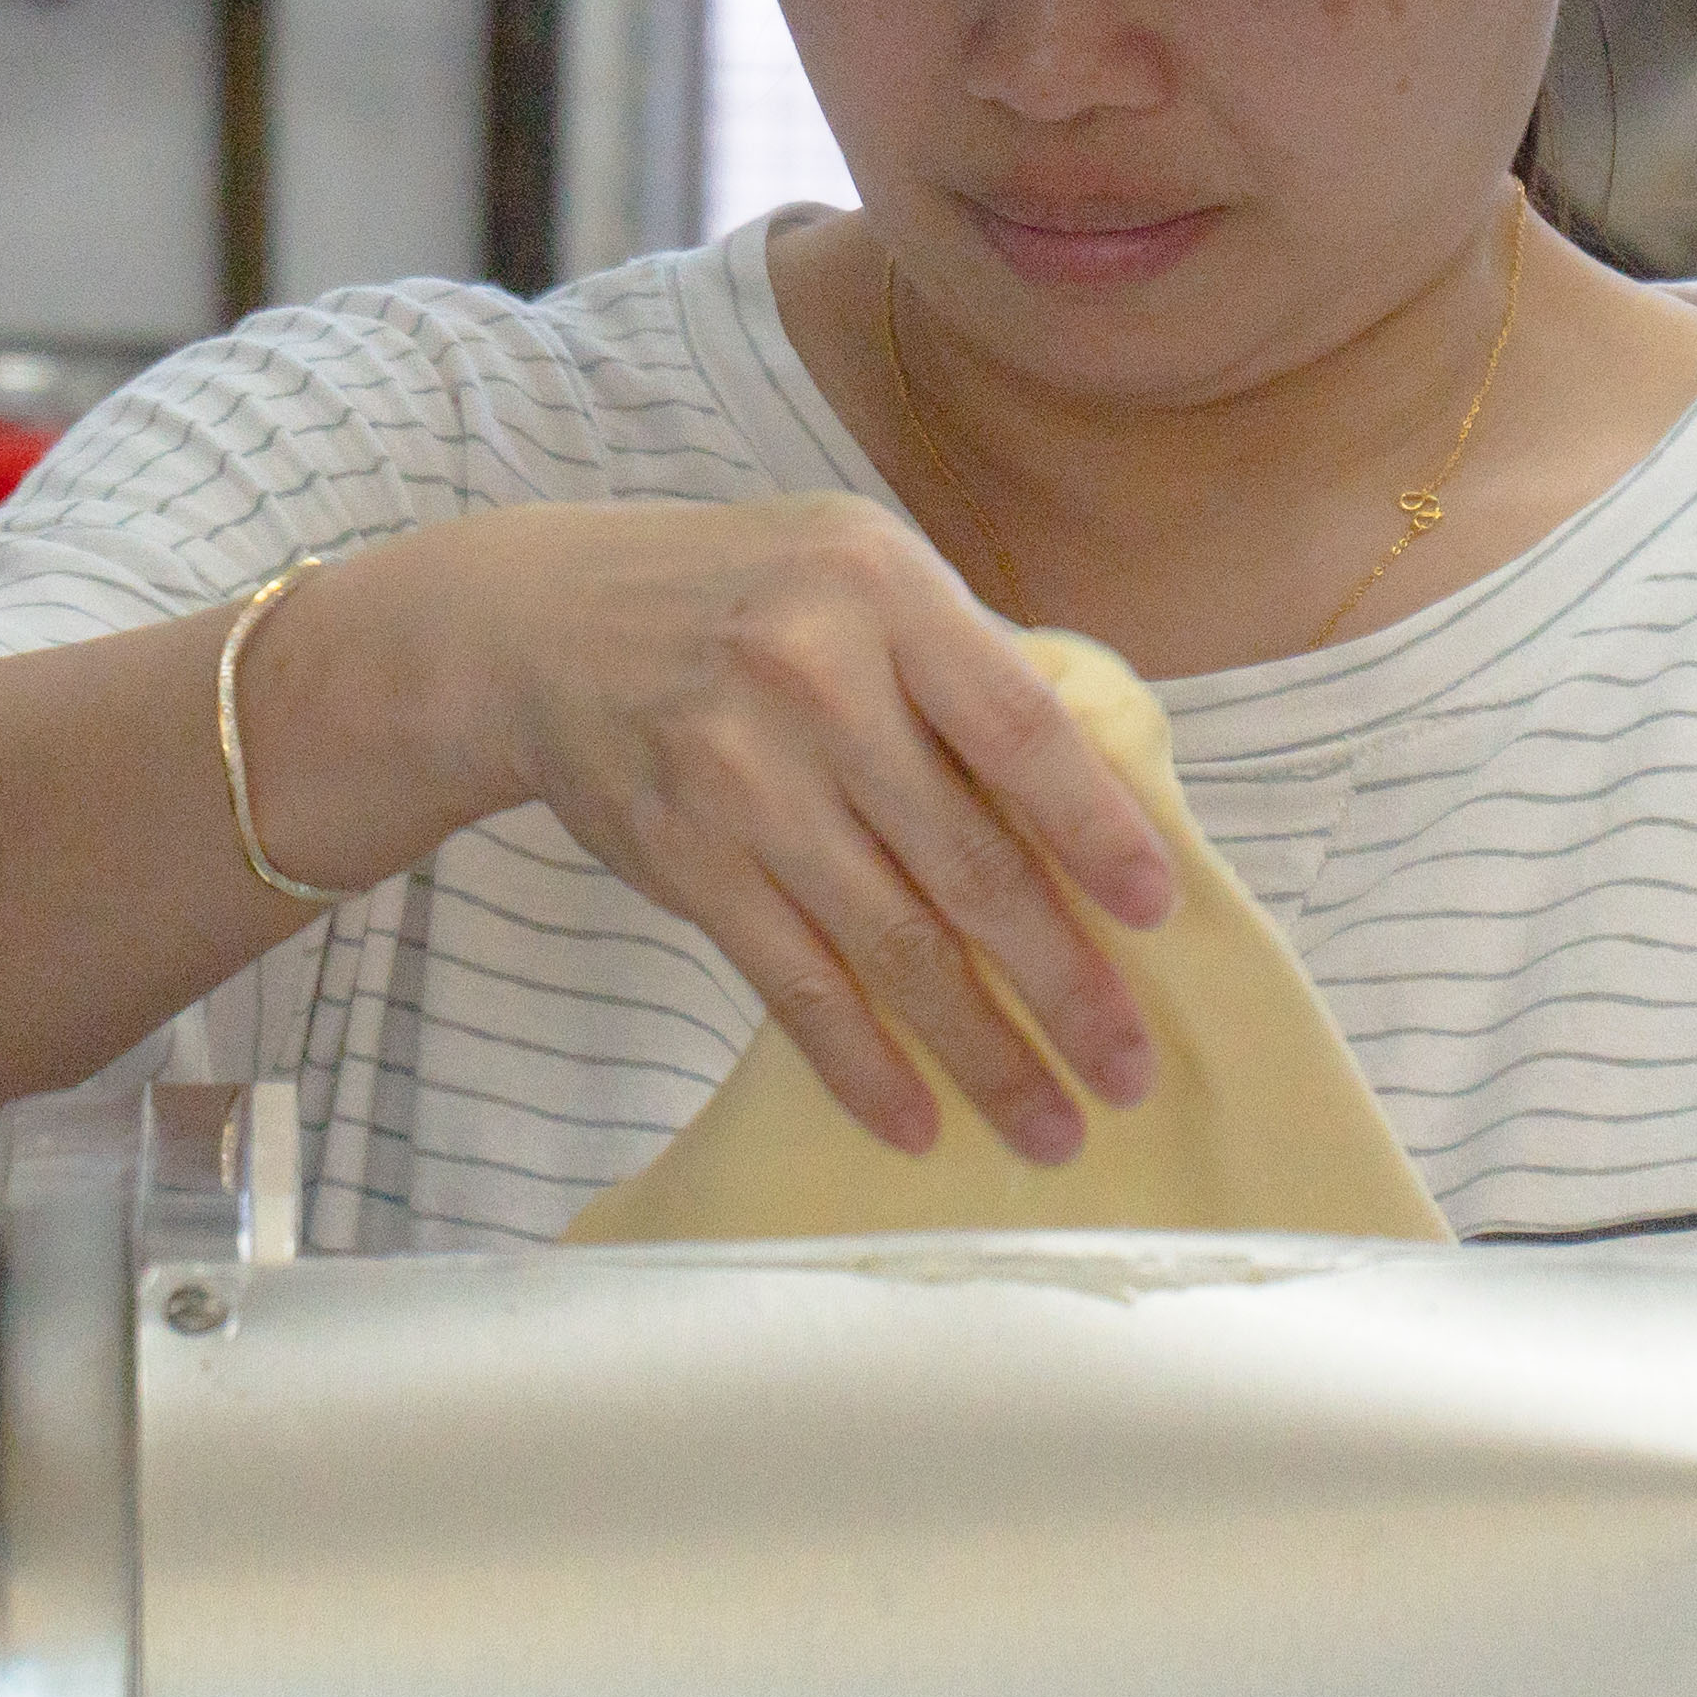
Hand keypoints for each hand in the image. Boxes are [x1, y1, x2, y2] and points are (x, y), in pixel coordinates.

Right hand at [392, 497, 1178, 1156]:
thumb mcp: (859, 570)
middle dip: (1064, 982)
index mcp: (883, 590)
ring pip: (892, 944)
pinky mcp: (687, 858)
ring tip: (1053, 1126)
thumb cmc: (744, 599)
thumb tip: (1100, 797)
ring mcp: (743, 775)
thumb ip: (963, 663)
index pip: (1018, 726)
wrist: (540, 626)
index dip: (1094, 828)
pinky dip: (862, 1065)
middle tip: (1131, 1069)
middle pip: (968, 860)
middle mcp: (815, 678)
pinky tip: (918, 1123)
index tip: (1156, 912)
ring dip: (983, 1050)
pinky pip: (794, 985)